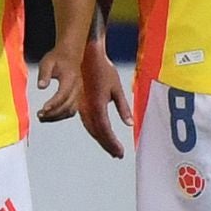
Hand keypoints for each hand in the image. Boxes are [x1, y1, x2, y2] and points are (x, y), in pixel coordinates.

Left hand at [35, 44, 81, 121]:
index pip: (63, 94)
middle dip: (53, 113)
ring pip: (70, 111)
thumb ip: (44, 74)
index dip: (53, 104)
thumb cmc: (58, 57)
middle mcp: (77, 87)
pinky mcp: (78, 96)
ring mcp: (79, 93)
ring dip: (57, 117)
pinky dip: (61, 115)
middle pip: (67, 106)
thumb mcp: (47, 62)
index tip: (43, 109)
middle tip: (39, 115)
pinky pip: (72, 110)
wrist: (71, 53)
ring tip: (42, 117)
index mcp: (70, 78)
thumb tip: (40, 87)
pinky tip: (50, 116)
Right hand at [78, 40, 131, 158]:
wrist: (86, 55)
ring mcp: (82, 106)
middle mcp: (87, 108)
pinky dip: (95, 131)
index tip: (120, 153)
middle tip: (117, 154)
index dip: (112, 143)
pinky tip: (101, 134)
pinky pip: (87, 121)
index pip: (105, 130)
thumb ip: (123, 107)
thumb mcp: (117, 88)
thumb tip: (130, 124)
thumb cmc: (104, 69)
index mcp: (97, 105)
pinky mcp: (80, 103)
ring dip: (101, 139)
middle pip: (97, 132)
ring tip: (111, 148)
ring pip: (91, 128)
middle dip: (107, 145)